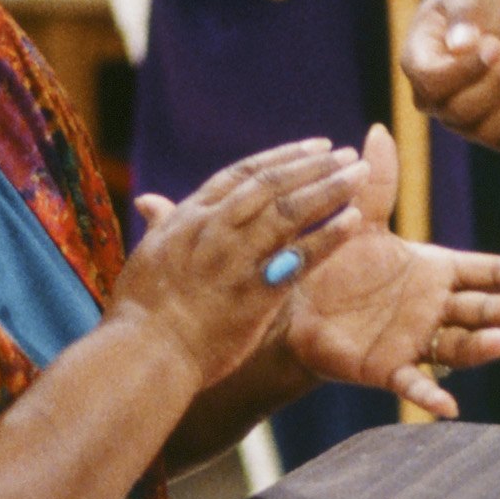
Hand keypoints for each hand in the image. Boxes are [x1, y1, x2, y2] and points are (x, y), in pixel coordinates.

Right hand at [117, 140, 371, 390]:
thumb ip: (160, 225)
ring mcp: (235, 257)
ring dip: (329, 189)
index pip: (243, 174)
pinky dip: (328, 236)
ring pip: (290, 211)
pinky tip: (354, 222)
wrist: (144, 352)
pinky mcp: (256, 291)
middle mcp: (215, 228)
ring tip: (360, 176)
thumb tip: (149, 202)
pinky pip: (300, 257)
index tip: (313, 147)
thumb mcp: (146, 254)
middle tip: (347, 155)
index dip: (282, 157)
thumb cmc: (139, 309)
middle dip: (313, 165)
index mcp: (190, 216)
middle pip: (272, 184)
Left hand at [279, 126, 499, 416]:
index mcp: (435, 271)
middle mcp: (433, 308)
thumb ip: (376, 183)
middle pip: (481, 309)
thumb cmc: (335, 265)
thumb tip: (379, 130)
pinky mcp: (388, 368)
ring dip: (483, 348)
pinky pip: (413, 383)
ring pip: (458, 345)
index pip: (488, 271)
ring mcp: (415, 341)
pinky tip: (449, 408)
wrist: (296, 308)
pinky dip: (431, 395)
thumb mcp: (359, 222)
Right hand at [400, 0, 499, 151]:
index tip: (495, 44)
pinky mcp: (485, 130)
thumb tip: (461, 46)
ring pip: (487, 132)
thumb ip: (465, 14)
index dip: (466, 71)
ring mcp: (456, 119)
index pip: (432, 83)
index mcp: (416, 62)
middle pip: (461, 112)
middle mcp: (429, 99)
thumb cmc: (476, 2)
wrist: (492, 18)